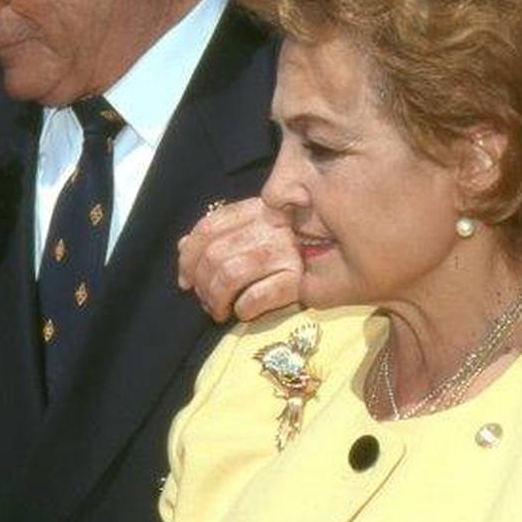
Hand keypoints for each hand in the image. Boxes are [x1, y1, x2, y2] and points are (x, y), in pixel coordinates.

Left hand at [177, 198, 302, 321]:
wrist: (338, 255)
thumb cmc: (285, 246)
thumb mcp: (252, 230)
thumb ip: (217, 234)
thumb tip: (183, 246)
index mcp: (256, 209)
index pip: (209, 226)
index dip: (189, 256)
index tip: (184, 280)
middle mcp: (271, 225)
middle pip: (216, 254)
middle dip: (202, 283)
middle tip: (204, 301)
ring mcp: (287, 251)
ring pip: (231, 274)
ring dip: (216, 299)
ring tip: (218, 310)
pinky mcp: (300, 280)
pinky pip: (258, 296)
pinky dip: (242, 308)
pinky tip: (241, 312)